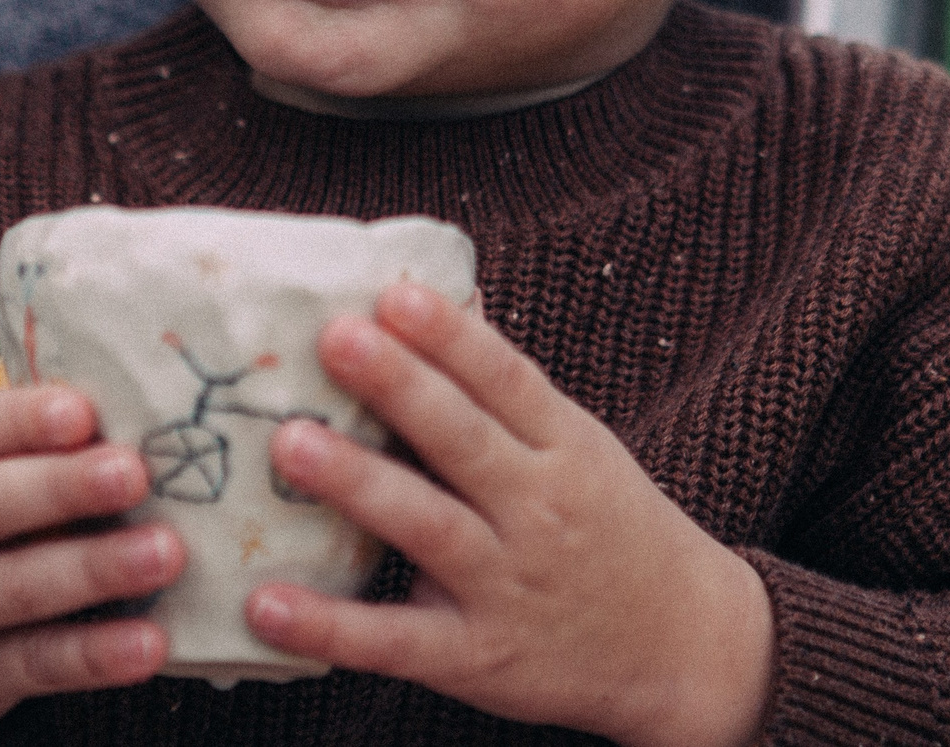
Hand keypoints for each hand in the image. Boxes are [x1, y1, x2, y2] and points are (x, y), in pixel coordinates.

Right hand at [0, 385, 187, 746]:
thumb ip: (6, 443)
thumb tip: (121, 411)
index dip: (23, 420)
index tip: (83, 412)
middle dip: (63, 488)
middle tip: (135, 473)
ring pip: (11, 589)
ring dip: (93, 570)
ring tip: (164, 553)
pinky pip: (31, 664)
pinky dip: (92, 655)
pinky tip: (146, 643)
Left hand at [248, 282, 774, 746]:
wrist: (683, 648)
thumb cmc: (610, 525)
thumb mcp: (580, 444)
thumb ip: (508, 384)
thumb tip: (444, 292)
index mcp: (565, 448)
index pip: (508, 381)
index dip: (452, 337)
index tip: (396, 295)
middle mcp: (539, 511)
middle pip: (464, 441)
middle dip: (400, 387)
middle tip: (333, 339)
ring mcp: (507, 585)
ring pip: (428, 527)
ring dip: (358, 485)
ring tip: (290, 444)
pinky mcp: (477, 656)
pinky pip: (395, 642)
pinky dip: (330, 627)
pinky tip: (266, 602)